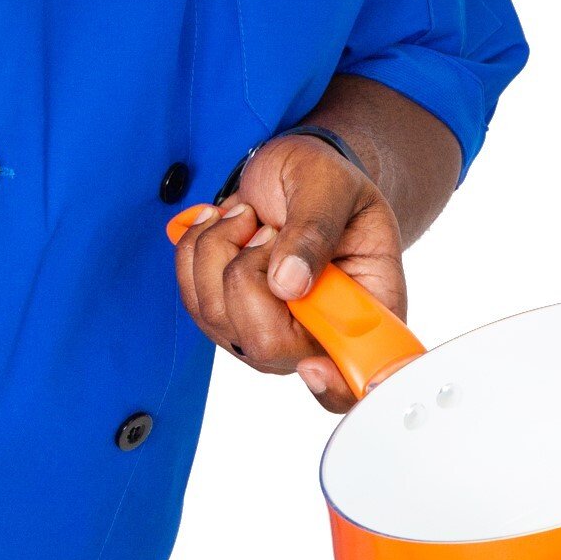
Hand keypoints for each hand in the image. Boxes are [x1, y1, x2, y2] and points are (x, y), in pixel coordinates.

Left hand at [173, 134, 406, 411]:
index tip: (312, 365)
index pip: (357, 378)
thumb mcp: (333, 187)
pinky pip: (193, 299)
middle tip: (268, 230)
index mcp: (367, 310)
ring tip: (248, 217)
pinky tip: (225, 226)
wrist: (296, 173)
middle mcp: (317, 333)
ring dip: (218, 250)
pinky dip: (197, 250)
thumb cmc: (328, 181)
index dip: (333, 386)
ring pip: (218, 317)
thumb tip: (289, 284)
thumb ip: (315, 231)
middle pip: (266, 346)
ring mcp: (269, 330)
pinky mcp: (230, 317)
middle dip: (249, 273)